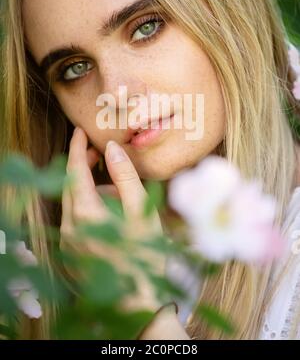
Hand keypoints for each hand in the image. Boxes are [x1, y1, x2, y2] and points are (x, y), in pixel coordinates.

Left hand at [60, 126, 166, 312]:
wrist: (138, 302)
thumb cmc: (145, 256)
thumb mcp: (141, 210)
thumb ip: (125, 176)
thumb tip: (112, 148)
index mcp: (85, 214)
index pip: (73, 171)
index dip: (76, 148)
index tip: (79, 132)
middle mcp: (69, 226)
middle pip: (70, 185)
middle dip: (83, 167)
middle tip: (100, 155)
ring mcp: (68, 241)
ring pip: (73, 203)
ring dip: (91, 191)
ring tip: (120, 197)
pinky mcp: (71, 252)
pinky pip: (75, 220)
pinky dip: (89, 210)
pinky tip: (112, 216)